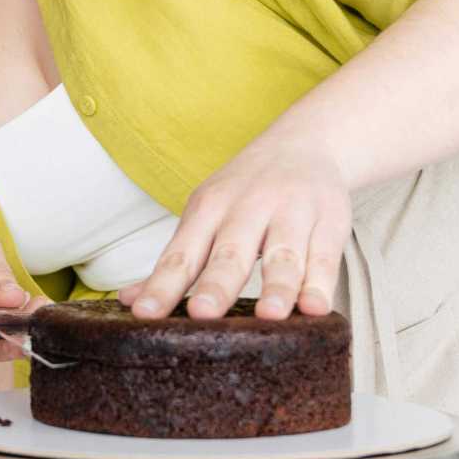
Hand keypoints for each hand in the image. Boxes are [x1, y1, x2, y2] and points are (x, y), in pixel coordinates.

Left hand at [117, 131, 352, 319]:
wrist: (305, 142)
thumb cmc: (245, 191)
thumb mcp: (205, 213)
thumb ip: (176, 261)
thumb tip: (128, 302)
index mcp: (208, 208)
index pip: (181, 254)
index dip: (163, 286)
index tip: (145, 314)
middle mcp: (247, 207)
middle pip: (230, 252)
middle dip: (216, 284)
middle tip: (203, 315)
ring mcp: (291, 211)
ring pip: (282, 254)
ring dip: (276, 287)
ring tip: (270, 317)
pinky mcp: (330, 220)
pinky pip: (325, 256)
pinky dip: (320, 283)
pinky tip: (315, 308)